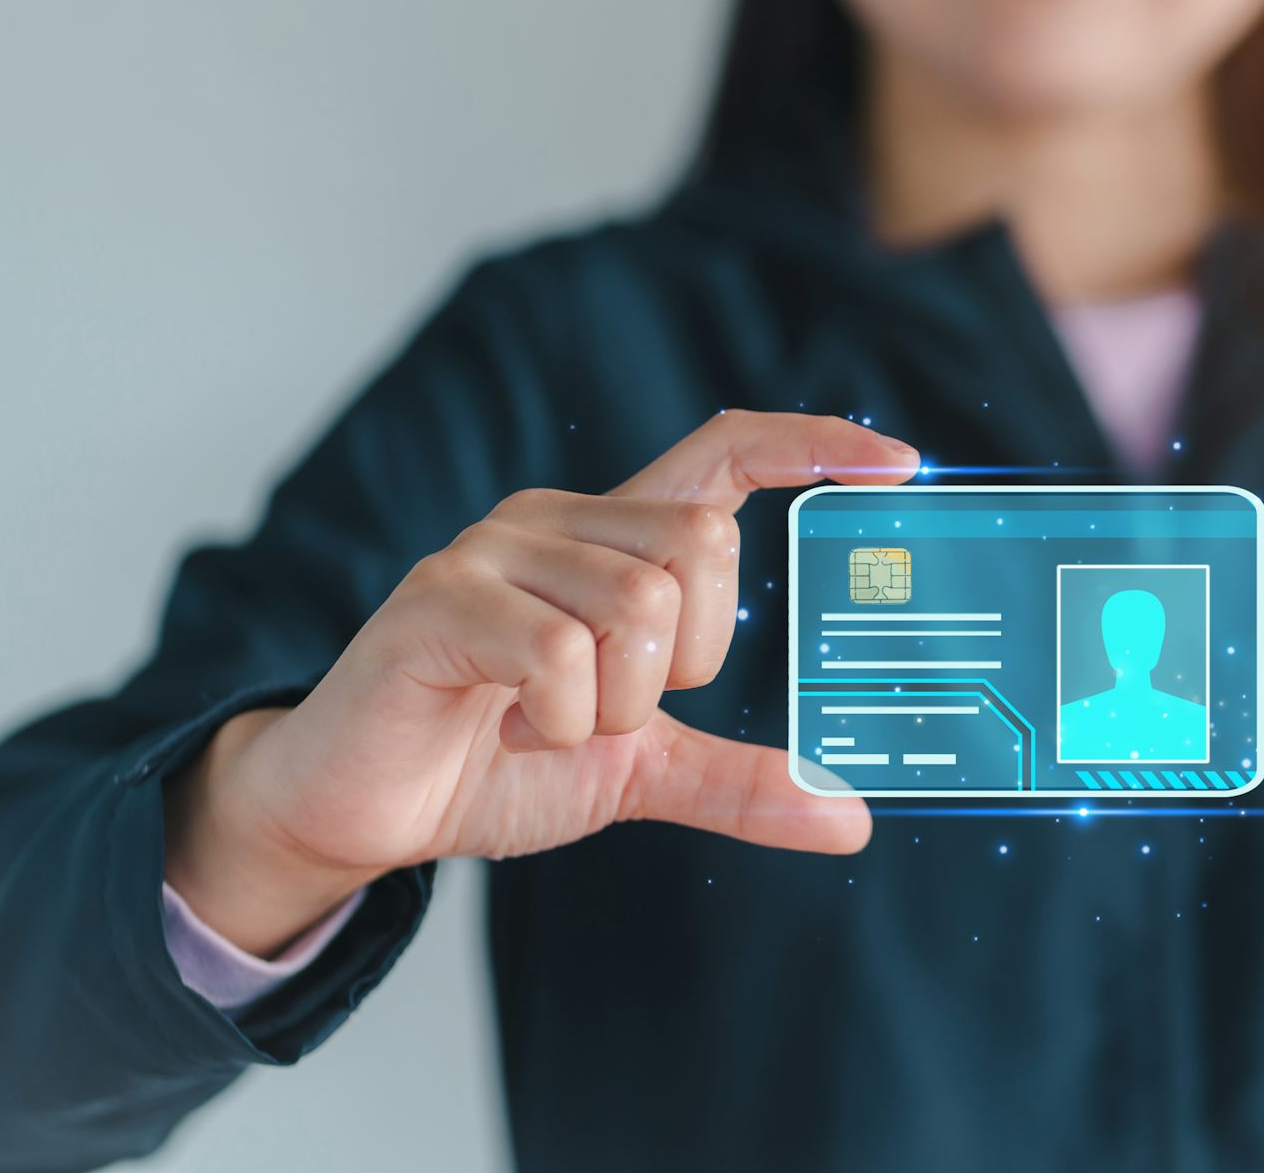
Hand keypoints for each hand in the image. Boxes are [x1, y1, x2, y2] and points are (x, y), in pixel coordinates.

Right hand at [163, 411, 918, 954]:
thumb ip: (740, 780)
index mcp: (612, 541)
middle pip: (700, 545)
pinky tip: (510, 732)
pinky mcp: (440, 599)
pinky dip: (557, 723)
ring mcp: (493, 551)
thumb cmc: (496, 760)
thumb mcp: (640, 770)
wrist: (363, 807)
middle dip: (684, 657)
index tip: (900, 461)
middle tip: (616, 706)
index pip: (723, 454)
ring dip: (612, 704)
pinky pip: (559, 654)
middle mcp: (557, 522)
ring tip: (550, 724)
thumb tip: (850, 819)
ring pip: (636, 605)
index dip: (810, 445)